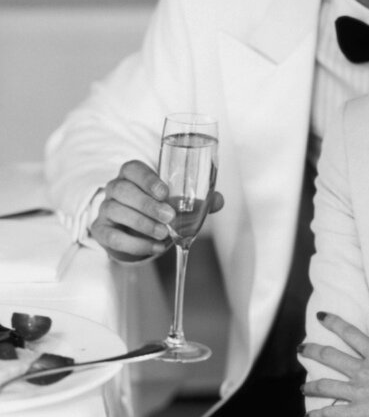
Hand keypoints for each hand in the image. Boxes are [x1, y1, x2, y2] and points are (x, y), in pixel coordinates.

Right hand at [91, 159, 223, 262]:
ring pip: (115, 210)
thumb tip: (219, 200)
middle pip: (122, 189)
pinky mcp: (101, 230)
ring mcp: (106, 209)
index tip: (164, 192)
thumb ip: (198, 200)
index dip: (147, 178)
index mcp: (133, 175)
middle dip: (147, 204)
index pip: (133, 168)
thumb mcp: (178, 203)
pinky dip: (135, 243)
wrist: (138, 233)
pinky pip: (112, 235)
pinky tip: (155, 247)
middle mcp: (115, 188)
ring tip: (163, 234)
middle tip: (169, 217)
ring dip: (141, 223)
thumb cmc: (158, 209)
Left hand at [301, 313, 368, 416]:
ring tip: (303, 388)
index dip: (333, 322)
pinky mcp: (357, 413)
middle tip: (301, 349)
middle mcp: (362, 370)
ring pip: (325, 385)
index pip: (350, 332)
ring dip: (310, 387)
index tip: (321, 316)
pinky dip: (317, 416)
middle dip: (312, 351)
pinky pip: (331, 414)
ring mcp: (358, 391)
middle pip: (330, 356)